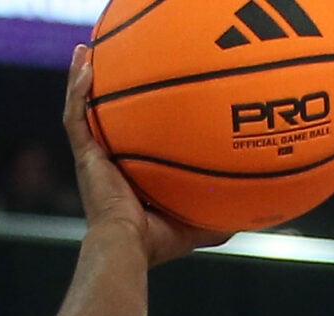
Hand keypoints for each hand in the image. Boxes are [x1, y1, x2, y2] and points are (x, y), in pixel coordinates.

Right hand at [62, 46, 227, 265]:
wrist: (128, 247)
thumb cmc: (159, 243)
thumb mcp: (199, 225)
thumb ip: (222, 215)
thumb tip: (257, 212)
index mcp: (128, 176)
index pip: (131, 141)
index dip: (134, 120)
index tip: (144, 98)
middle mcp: (107, 163)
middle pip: (104, 118)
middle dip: (104, 91)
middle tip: (109, 62)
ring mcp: (92, 158)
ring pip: (83, 109)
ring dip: (84, 80)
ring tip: (88, 50)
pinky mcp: (84, 155)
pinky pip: (76, 115)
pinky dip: (78, 88)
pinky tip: (85, 62)